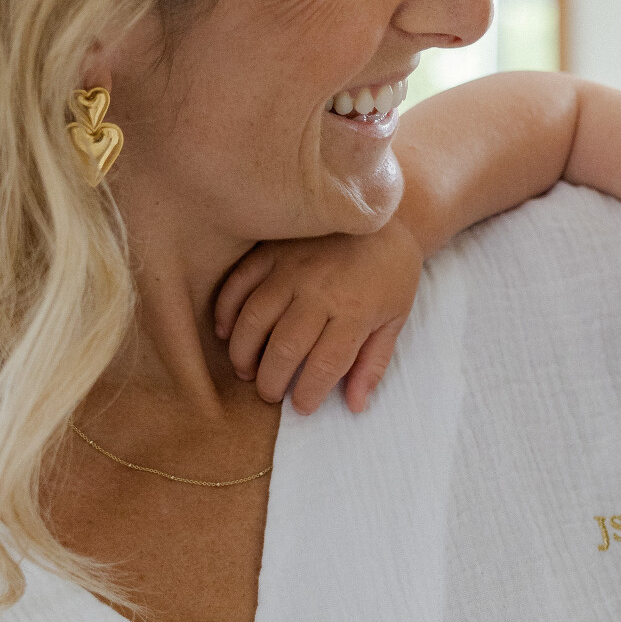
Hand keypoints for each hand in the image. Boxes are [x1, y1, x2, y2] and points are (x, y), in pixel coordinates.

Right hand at [213, 220, 423, 414]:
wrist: (384, 214)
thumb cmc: (391, 273)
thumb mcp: (394, 320)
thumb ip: (373, 364)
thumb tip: (355, 406)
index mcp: (354, 312)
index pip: (323, 366)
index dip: (307, 395)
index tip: (301, 406)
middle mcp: (319, 291)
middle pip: (283, 349)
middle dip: (270, 383)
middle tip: (269, 394)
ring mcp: (291, 268)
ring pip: (253, 320)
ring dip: (243, 354)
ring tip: (245, 372)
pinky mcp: (271, 251)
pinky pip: (238, 284)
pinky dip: (226, 312)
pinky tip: (226, 334)